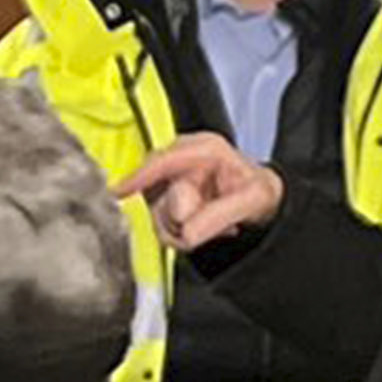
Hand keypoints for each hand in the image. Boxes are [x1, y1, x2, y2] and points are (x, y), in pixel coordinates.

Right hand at [128, 135, 282, 255]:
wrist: (262, 200)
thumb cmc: (258, 191)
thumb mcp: (252, 200)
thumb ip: (217, 216)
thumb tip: (186, 232)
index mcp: (205, 148)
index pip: (162, 161)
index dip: (138, 177)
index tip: (119, 193)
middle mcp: (183, 159)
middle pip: (156, 195)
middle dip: (177, 220)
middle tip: (205, 228)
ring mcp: (172, 178)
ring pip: (155, 213)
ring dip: (181, 230)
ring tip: (213, 227)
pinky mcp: (165, 197)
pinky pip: (160, 222)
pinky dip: (181, 232)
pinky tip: (203, 227)